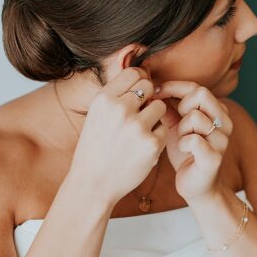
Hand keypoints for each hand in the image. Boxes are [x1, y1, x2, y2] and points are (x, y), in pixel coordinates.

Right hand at [69, 67, 167, 205]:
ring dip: (154, 117)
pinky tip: (141, 148)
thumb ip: (116, 95)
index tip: (136, 96)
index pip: (133, 73)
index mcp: (104, 99)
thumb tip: (141, 76)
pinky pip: (164, 129)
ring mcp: (137, 126)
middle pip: (149, 86)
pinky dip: (156, 137)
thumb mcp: (97, 114)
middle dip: (148, 98)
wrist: (93, 183)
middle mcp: (120, 109)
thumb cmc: (96, 147)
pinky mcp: (152, 143)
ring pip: (160, 107)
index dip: (138, 83)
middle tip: (138, 115)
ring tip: (139, 132)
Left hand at [151, 80, 233, 202]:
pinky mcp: (214, 158)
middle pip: (201, 94)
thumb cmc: (186, 153)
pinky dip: (183, 144)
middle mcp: (225, 123)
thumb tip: (152, 87)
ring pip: (195, 117)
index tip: (156, 94)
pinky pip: (193, 140)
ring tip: (181, 139)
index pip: (197, 87)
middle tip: (176, 121)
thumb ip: (170, 107)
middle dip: (181, 105)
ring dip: (181, 128)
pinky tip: (184, 150)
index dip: (173, 87)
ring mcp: (222, 140)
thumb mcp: (176, 125)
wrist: (196, 186)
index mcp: (218, 112)